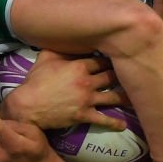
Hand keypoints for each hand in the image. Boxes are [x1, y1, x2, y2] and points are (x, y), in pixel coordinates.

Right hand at [2, 50, 127, 130]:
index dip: (111, 59)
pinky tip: (123, 125)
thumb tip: (67, 36)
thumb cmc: (35, 80)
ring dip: (125, 97)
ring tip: (135, 96)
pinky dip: (115, 122)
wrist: (28, 105)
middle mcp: (87, 81)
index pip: (102, 60)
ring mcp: (87, 99)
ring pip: (113, 96)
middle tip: (132, 74)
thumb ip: (60, 48)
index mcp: (79, 66)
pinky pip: (103, 119)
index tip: (120, 57)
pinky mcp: (84, 115)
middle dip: (122, 75)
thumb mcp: (45, 58)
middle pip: (111, 76)